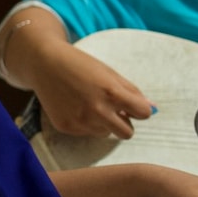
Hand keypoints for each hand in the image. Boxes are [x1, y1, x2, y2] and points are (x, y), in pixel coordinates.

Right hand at [11, 21, 152, 139]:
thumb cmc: (80, 64)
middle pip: (127, 133)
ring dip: (103, 122)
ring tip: (89, 103)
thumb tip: (153, 109)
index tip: (133, 106)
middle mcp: (96, 110)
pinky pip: (87, 132)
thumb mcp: (109, 73)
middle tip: (115, 111)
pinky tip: (75, 106)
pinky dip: (86, 123)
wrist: (44, 63)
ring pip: (106, 133)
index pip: (143, 113)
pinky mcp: (66, 127)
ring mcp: (80, 121)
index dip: (140, 109)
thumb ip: (132, 92)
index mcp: (111, 92)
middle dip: (125, 123)